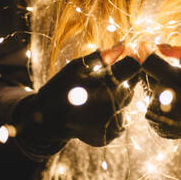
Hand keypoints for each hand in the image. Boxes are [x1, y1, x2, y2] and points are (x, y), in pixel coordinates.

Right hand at [13, 43, 139, 148]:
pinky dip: (109, 114)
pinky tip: (93, 113)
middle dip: (120, 80)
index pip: (134, 66)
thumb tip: (123, 45)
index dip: (132, 60)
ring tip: (93, 99)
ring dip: (115, 97)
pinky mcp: (111, 135)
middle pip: (131, 85)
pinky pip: (119, 118)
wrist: (46, 121)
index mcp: (107, 83)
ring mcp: (113, 122)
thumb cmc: (61, 89)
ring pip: (125, 102)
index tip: (125, 58)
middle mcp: (114, 104)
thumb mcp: (77, 67)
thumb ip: (102, 57)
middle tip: (99, 83)